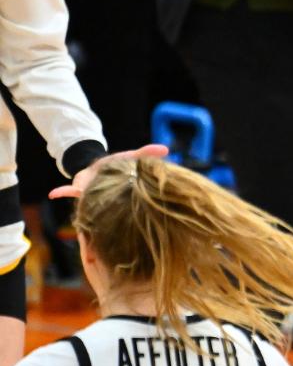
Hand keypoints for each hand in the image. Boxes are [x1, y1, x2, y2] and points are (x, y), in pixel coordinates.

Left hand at [49, 144, 169, 198]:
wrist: (94, 165)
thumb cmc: (114, 165)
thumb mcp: (131, 156)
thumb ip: (146, 153)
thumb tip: (166, 149)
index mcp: (119, 191)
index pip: (126, 194)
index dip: (131, 197)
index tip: (135, 201)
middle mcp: (106, 197)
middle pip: (105, 202)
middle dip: (104, 205)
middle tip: (110, 216)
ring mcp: (91, 195)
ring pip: (87, 200)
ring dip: (84, 200)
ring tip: (82, 201)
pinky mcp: (78, 189)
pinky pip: (69, 191)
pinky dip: (62, 191)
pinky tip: (53, 194)